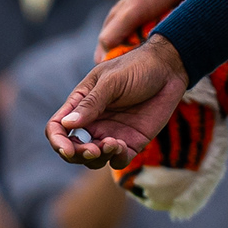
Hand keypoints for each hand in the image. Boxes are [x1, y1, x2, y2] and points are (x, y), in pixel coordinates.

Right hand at [46, 35, 188, 168]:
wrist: (169, 70)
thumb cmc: (137, 68)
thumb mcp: (112, 81)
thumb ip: (91, 103)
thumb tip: (67, 123)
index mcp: (81, 104)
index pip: (58, 127)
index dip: (57, 141)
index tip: (67, 150)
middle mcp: (93, 122)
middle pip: (72, 149)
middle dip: (78, 154)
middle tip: (93, 150)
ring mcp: (111, 133)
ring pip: (94, 159)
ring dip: (97, 158)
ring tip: (112, 144)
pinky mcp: (131, 142)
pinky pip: (117, 160)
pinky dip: (115, 159)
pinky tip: (121, 146)